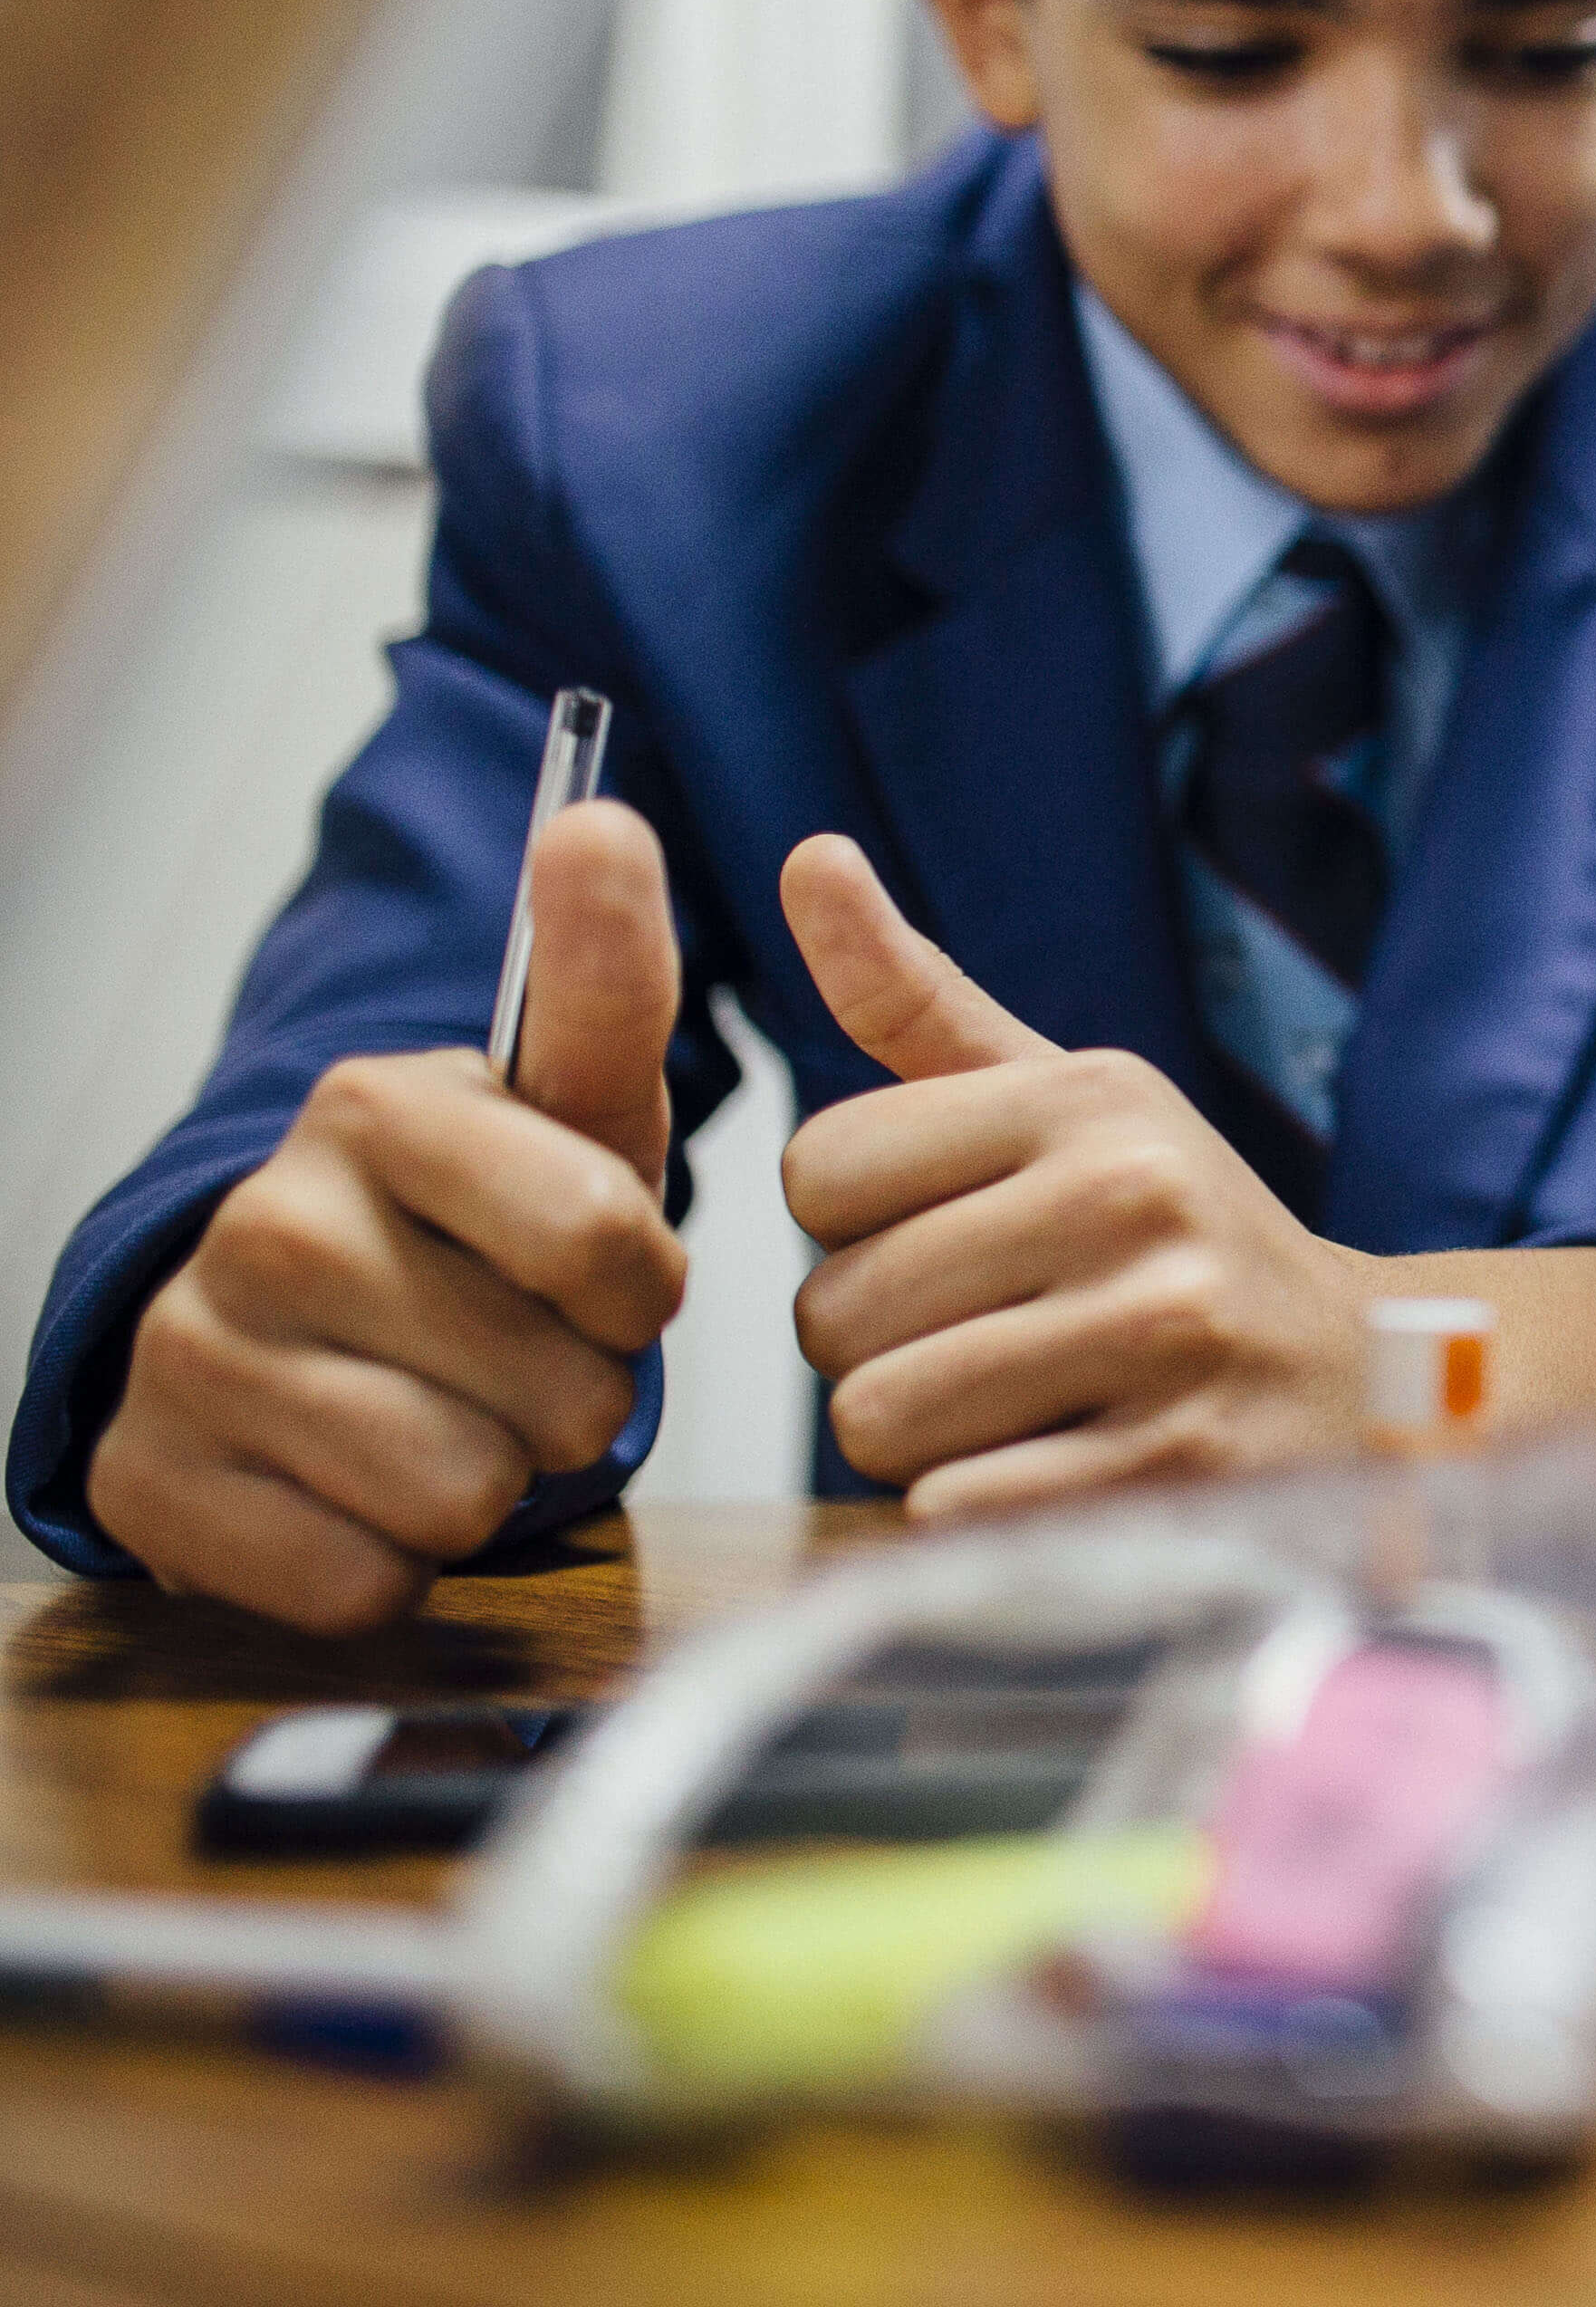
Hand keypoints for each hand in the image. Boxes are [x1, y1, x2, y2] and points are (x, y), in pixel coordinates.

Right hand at [89, 798, 684, 1632]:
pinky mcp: (148, 1488)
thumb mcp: (572, 1104)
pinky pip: (365, 1584)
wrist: (290, 1334)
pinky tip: (354, 1486)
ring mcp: (193, 1353)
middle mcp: (267, 1218)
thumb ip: (604, 976)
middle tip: (513, 1350)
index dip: (640, 1290)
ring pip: (465, 1497)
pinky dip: (389, 1560)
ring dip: (491, 1479)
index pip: (605, 1237)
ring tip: (446, 1411)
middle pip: (562, 1396)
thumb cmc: (478, 1218)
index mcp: (380, 1107)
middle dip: (570, 1394)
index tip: (606, 1269)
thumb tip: (599, 818)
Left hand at [780, 835, 1378, 1518]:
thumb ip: (916, 1001)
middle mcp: (1132, 1196)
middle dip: (879, 1346)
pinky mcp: (1172, 1467)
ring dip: (920, 1440)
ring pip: (878, 1418)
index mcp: (1091, 1098)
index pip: (817, 1169)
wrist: (1358, 1376)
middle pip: (833, 1310)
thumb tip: (807, 857)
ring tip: (1020, 1405)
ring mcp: (1163, 1334)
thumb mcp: (1068, 1100)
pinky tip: (1060, 1467)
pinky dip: (973, 1510)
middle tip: (989, 1337)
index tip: (950, 1236)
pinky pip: (951, 1509)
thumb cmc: (1168, 1233)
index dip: (854, 1226)